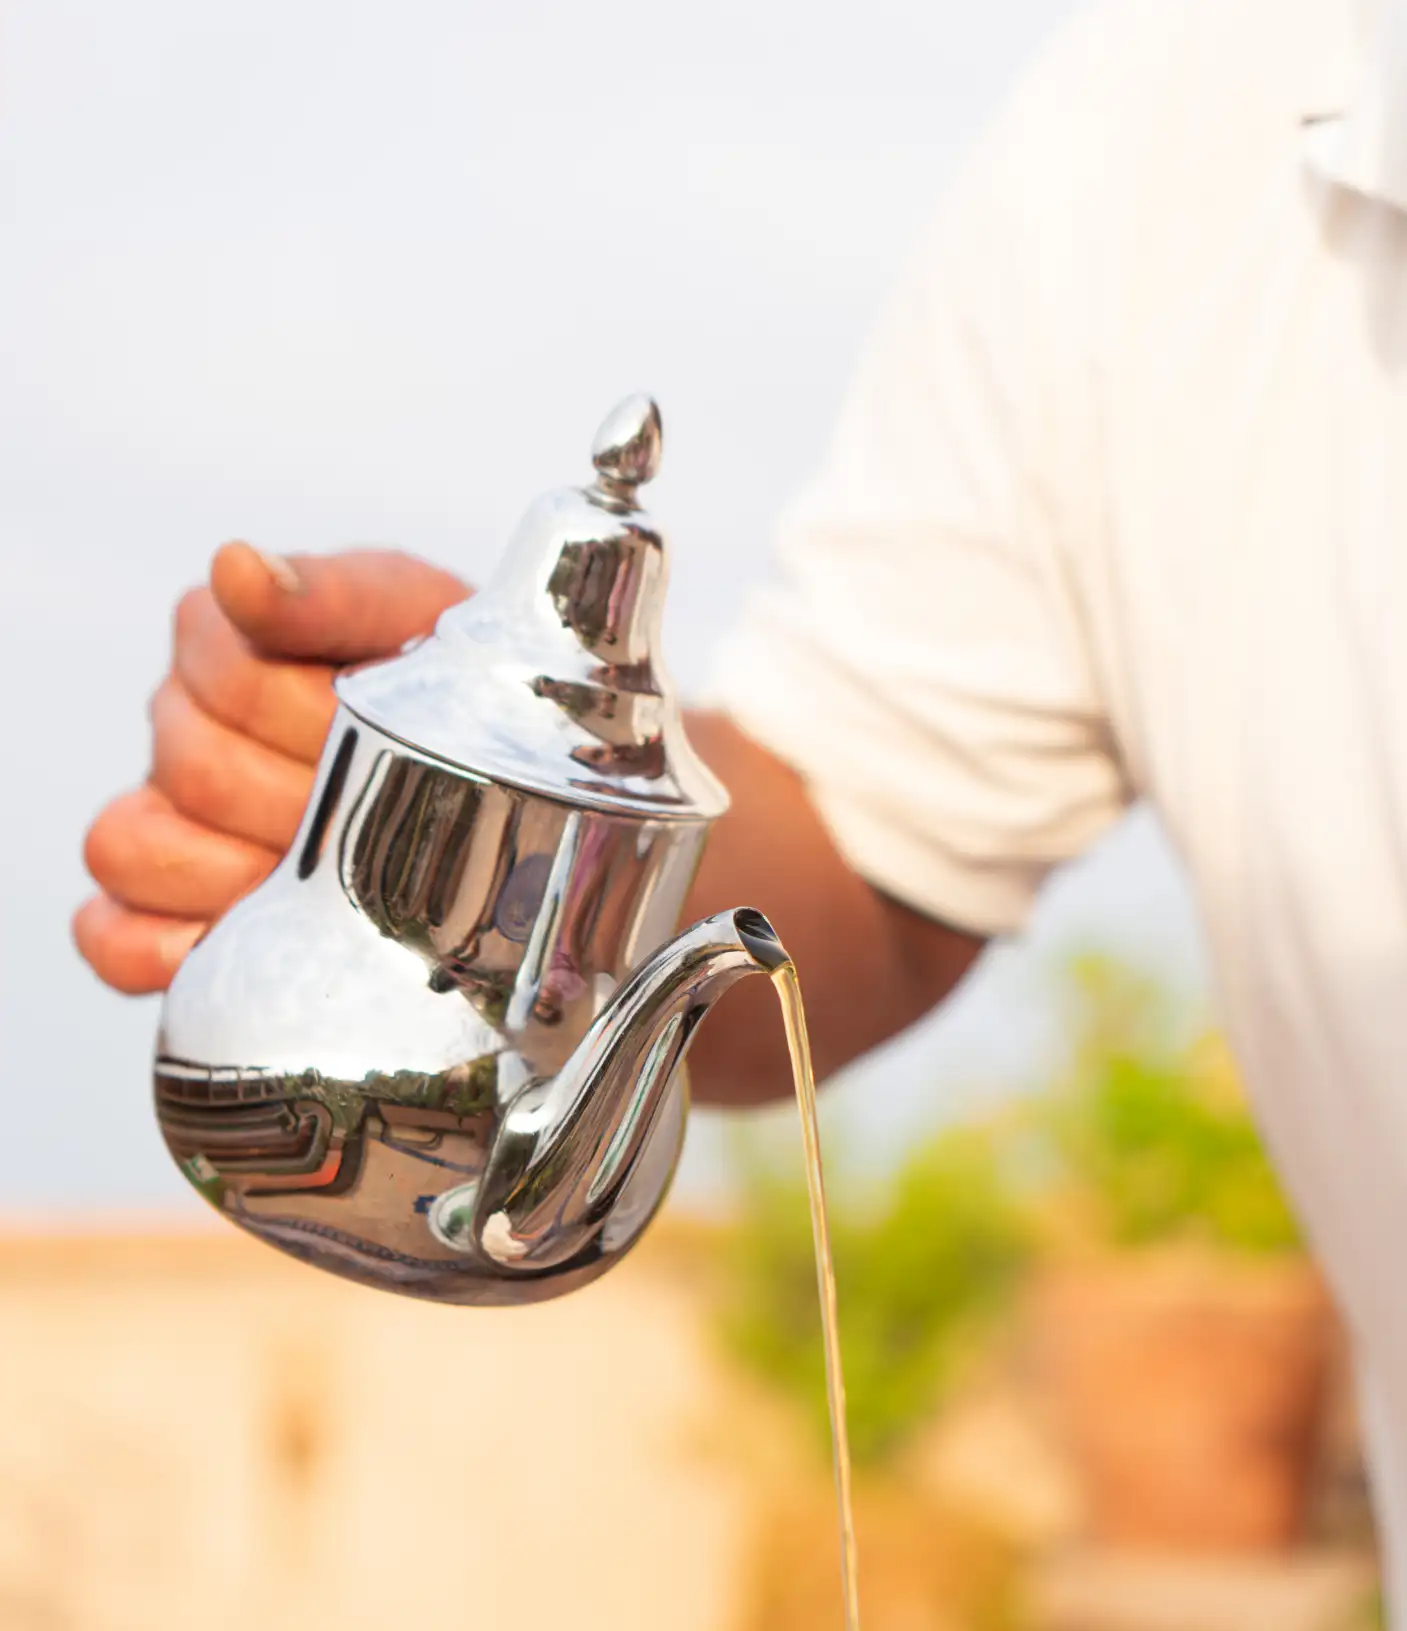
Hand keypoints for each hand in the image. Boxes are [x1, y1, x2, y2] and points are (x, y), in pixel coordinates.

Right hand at [75, 541, 467, 994]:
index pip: (227, 676)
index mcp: (225, 639)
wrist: (499, 774)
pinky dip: (163, 947)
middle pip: (195, 770)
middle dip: (307, 800)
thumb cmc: (450, 689)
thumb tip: (239, 570)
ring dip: (239, 873)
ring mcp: (163, 817)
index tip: (391, 726)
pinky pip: (111, 935)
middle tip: (384, 810)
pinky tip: (242, 938)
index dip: (318, 717)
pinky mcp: (161, 908)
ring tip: (332, 879)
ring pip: (130, 846)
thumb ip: (339, 590)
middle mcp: (179, 724)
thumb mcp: (420, 620)